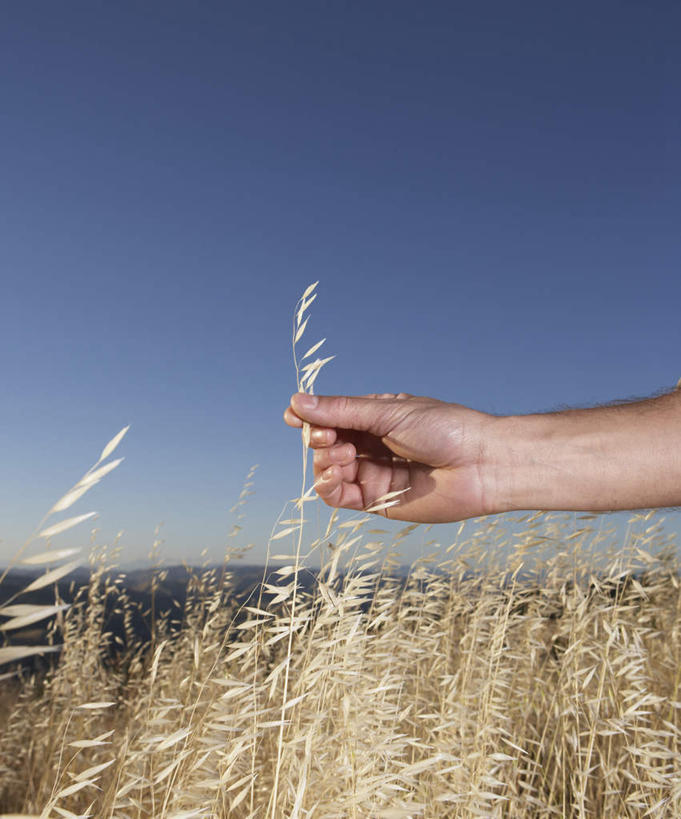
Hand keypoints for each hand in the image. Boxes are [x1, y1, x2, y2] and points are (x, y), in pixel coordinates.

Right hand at [283, 392, 498, 522]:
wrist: (482, 465)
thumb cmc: (445, 428)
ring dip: (325, 464)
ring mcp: (373, 472)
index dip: (311, 418)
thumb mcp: (389, 412)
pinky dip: (328, 488)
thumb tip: (297, 402)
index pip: (330, 417)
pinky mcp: (377, 501)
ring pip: (328, 471)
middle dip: (321, 441)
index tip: (293, 418)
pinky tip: (334, 479)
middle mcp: (371, 444)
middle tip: (333, 439)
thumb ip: (342, 411)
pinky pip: (340, 497)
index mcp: (375, 417)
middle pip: (325, 444)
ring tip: (344, 458)